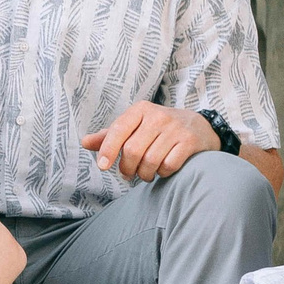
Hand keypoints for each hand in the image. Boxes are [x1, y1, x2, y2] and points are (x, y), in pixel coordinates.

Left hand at [81, 100, 216, 180]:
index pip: (118, 130)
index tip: (102, 166)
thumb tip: (84, 142)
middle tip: (128, 174)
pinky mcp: (189, 142)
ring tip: (145, 174)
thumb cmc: (159, 129)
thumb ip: (111, 135)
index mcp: (141, 110)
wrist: (199, 127)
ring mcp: (176, 128)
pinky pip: (168, 166)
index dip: (107, 150)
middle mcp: (158, 116)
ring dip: (145, 174)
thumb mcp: (135, 126)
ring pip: (150, 161)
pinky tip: (162, 170)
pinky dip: (162, 173)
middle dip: (127, 168)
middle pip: (132, 150)